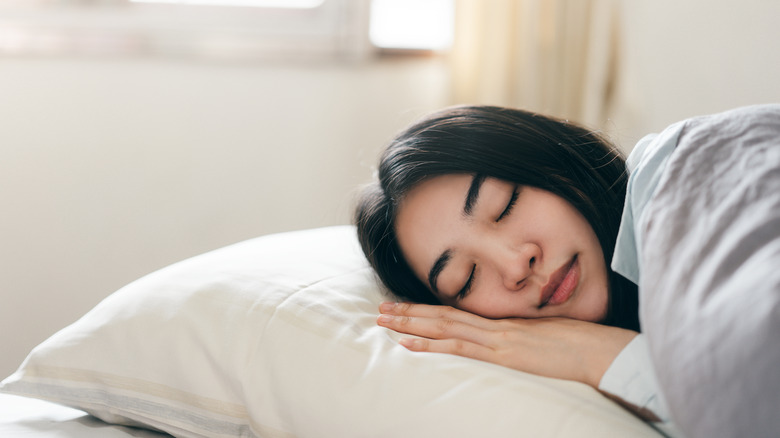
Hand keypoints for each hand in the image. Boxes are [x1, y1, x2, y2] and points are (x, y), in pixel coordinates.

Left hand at [377, 302, 637, 387]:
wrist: (602, 351)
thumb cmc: (582, 347)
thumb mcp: (547, 339)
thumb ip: (524, 338)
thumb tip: (512, 342)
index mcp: (504, 322)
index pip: (458, 313)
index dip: (428, 309)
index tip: (404, 307)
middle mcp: (496, 325)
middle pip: (443, 315)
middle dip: (408, 312)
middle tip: (380, 309)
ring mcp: (498, 337)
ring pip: (444, 326)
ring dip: (410, 323)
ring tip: (383, 321)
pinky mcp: (504, 353)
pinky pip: (460, 347)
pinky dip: (431, 344)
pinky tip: (408, 344)